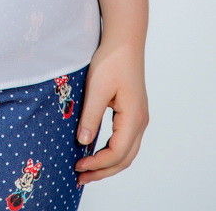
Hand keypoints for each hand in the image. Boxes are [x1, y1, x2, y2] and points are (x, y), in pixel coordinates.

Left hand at [74, 37, 149, 184]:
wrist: (124, 41)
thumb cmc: (112, 60)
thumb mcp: (97, 88)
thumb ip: (91, 116)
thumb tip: (83, 143)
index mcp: (133, 118)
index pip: (116, 153)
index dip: (97, 164)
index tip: (77, 166)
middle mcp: (140, 122)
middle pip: (124, 159)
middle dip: (103, 171)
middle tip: (80, 177)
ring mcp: (138, 118)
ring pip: (126, 152)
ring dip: (108, 163)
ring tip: (87, 170)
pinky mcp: (133, 112)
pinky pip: (125, 141)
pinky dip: (111, 151)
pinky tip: (96, 150)